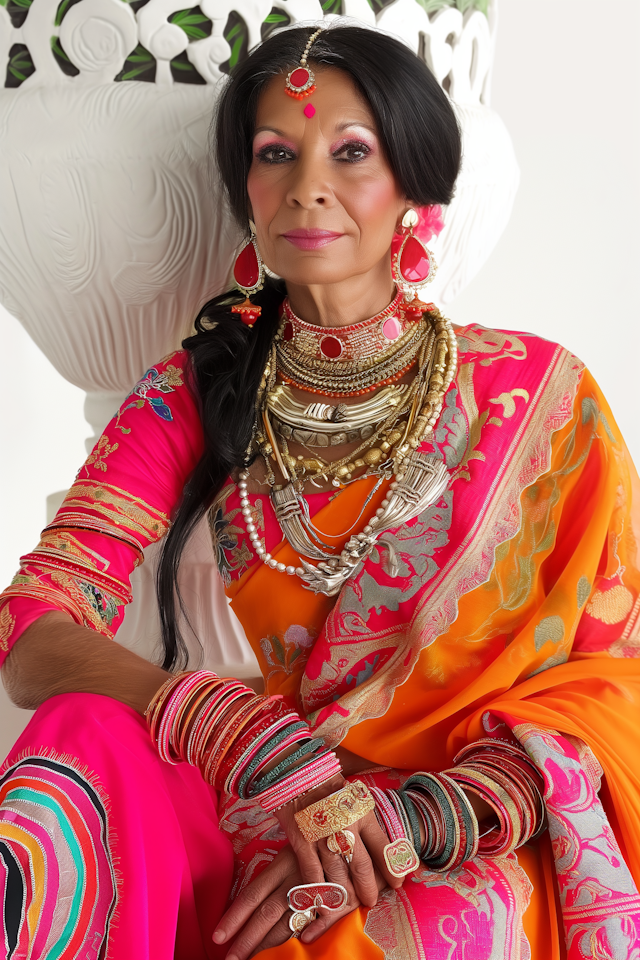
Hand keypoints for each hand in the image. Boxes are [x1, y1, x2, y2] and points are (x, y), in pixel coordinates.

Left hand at [213, 845, 363, 958]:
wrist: (364, 836)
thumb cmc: (327, 842)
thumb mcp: (299, 851)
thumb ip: (281, 874)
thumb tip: (258, 898)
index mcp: (283, 861)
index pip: (252, 892)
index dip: (235, 915)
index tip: (218, 936)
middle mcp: (296, 874)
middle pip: (266, 911)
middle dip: (247, 938)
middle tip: (230, 958)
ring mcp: (317, 885)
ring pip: (289, 918)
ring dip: (271, 943)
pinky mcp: (338, 892)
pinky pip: (324, 916)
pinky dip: (314, 930)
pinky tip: (302, 942)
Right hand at [275, 775, 402, 907]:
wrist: (295, 770)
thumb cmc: (327, 784)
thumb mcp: (353, 797)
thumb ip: (364, 819)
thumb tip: (381, 845)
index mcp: (362, 812)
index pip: (383, 847)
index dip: (391, 870)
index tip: (397, 883)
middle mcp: (345, 826)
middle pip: (362, 868)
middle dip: (368, 889)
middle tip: (371, 900)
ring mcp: (323, 835)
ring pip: (338, 876)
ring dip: (345, 894)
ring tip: (348, 903)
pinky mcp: (302, 841)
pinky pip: (312, 874)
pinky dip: (318, 890)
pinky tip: (322, 899)